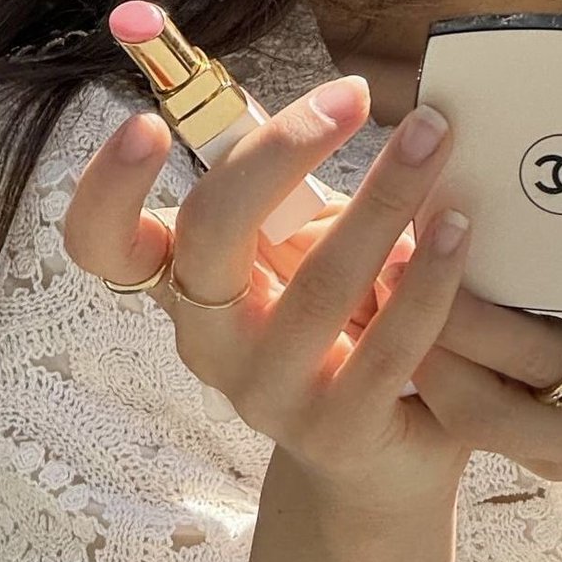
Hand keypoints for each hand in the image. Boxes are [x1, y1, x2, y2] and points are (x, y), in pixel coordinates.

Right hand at [63, 76, 474, 503]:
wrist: (379, 463)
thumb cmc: (343, 335)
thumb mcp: (303, 262)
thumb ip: (300, 204)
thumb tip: (341, 105)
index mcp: (186, 291)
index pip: (103, 245)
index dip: (106, 187)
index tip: (146, 126)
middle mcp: (210, 344)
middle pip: (210, 235)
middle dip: (281, 153)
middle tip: (352, 97)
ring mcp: (268, 395)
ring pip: (319, 283)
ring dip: (383, 199)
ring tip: (432, 138)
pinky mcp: (336, 430)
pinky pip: (388, 344)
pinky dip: (428, 279)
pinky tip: (458, 230)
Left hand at [377, 204, 561, 491]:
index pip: (545, 361)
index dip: (480, 312)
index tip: (428, 241)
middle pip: (476, 402)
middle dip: (420, 331)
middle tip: (375, 252)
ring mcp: (557, 455)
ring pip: (460, 416)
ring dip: (413, 350)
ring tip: (377, 270)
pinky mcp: (537, 451)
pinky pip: (468, 414)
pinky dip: (432, 364)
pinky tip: (407, 303)